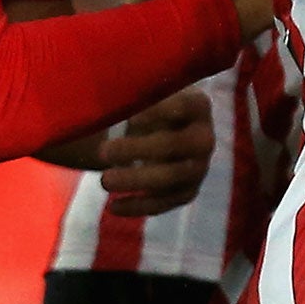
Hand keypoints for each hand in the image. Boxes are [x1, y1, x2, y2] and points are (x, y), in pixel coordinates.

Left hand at [98, 87, 214, 217]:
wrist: (166, 135)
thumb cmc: (149, 110)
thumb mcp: (145, 97)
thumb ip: (129, 96)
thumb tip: (100, 103)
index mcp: (197, 106)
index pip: (182, 106)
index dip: (156, 112)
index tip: (129, 117)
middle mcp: (204, 137)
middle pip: (173, 144)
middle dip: (136, 149)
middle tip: (103, 151)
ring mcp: (199, 167)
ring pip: (170, 177)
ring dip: (135, 180)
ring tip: (104, 180)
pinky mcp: (188, 192)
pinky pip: (165, 203)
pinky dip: (139, 206)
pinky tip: (113, 206)